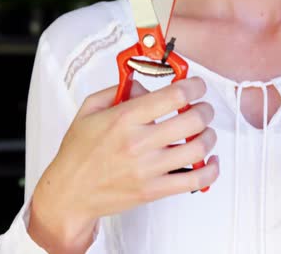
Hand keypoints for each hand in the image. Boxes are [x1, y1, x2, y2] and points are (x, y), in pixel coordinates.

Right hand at [27, 77, 218, 252]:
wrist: (69, 193)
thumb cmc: (79, 153)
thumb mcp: (89, 110)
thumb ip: (119, 90)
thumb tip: (147, 85)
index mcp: (124, 118)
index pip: (174, 96)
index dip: (194, 86)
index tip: (197, 86)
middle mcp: (138, 142)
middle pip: (193, 120)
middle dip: (205, 110)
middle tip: (203, 109)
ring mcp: (148, 169)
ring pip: (198, 148)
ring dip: (210, 136)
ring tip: (204, 133)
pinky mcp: (154, 190)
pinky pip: (195, 181)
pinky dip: (211, 170)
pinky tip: (209, 162)